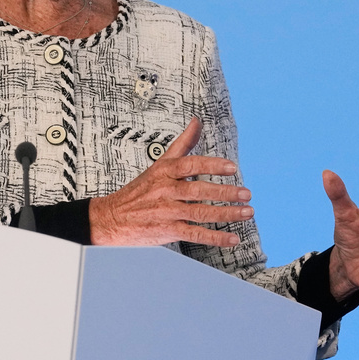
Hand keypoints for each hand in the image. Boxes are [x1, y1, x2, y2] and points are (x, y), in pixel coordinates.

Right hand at [89, 118, 252, 245]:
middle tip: (246, 194)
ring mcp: (167, 212)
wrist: (112, 218)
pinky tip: (232, 238)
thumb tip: (197, 121)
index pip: (190, 165)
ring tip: (247, 212)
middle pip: (199, 190)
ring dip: (226, 214)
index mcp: (164, 172)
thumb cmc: (140, 190)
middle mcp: (165, 191)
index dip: (211, 165)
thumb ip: (183, 143)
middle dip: (225, 193)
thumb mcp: (159, 163)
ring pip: (201, 212)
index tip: (232, 167)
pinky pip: (195, 234)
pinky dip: (215, 238)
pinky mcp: (167, 231)